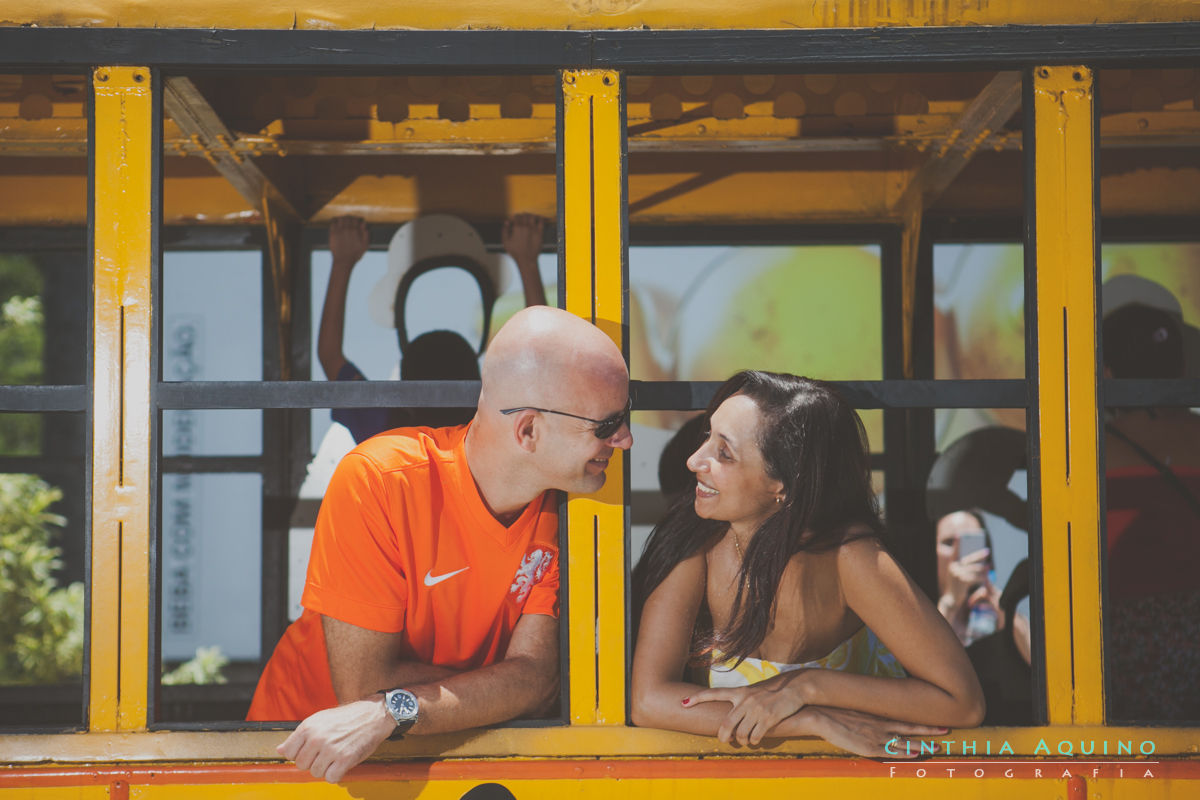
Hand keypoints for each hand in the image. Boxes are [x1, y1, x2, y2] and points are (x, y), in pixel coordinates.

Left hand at [277, 697, 395, 782]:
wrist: (372, 715)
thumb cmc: (346, 717)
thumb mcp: (319, 719)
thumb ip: (299, 736)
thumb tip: (279, 750)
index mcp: (308, 727)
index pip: (288, 753)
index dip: (299, 754)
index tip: (309, 751)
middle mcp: (317, 738)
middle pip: (301, 765)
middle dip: (312, 762)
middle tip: (325, 753)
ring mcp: (330, 749)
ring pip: (316, 773)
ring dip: (325, 768)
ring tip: (335, 756)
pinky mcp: (345, 759)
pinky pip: (331, 778)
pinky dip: (336, 774)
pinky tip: (341, 763)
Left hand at [329, 216, 368, 269]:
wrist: (343, 261)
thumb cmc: (355, 254)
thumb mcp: (365, 246)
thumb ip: (366, 234)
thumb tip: (364, 224)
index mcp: (356, 230)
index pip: (356, 219)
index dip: (357, 219)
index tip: (357, 222)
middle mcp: (347, 228)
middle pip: (348, 217)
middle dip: (349, 218)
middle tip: (349, 222)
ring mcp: (339, 230)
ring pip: (340, 218)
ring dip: (342, 218)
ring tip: (343, 222)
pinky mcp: (332, 233)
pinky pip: (333, 222)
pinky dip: (335, 221)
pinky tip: (336, 223)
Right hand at [501, 213, 545, 269]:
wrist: (526, 259)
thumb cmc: (515, 252)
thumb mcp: (505, 242)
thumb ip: (504, 230)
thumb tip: (506, 222)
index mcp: (517, 228)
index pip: (517, 216)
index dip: (516, 216)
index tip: (515, 219)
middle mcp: (525, 227)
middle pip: (524, 215)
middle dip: (522, 215)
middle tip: (522, 218)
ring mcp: (534, 229)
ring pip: (532, 216)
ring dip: (530, 215)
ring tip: (529, 218)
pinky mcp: (540, 233)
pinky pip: (541, 222)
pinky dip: (539, 218)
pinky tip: (537, 219)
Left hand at [683, 673, 807, 745]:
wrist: (794, 688)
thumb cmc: (773, 691)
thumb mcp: (754, 691)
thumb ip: (741, 700)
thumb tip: (731, 716)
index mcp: (739, 692)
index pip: (713, 693)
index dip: (697, 698)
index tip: (682, 703)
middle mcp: (745, 700)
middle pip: (726, 725)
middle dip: (724, 737)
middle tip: (726, 741)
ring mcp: (756, 709)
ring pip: (741, 734)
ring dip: (742, 741)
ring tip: (746, 740)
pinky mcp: (768, 718)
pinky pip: (755, 736)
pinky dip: (754, 741)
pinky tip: (756, 739)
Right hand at [803, 706, 947, 757]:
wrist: (820, 714)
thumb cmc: (834, 711)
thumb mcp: (854, 710)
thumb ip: (866, 714)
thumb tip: (872, 716)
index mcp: (876, 715)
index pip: (904, 718)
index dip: (920, 721)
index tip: (934, 720)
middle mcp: (880, 724)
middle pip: (909, 727)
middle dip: (928, 730)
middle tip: (946, 730)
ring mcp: (875, 735)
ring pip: (904, 740)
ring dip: (921, 744)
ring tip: (937, 747)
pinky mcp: (868, 746)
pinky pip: (890, 751)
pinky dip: (904, 753)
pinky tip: (915, 754)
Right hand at [941, 548, 990, 608]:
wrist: (952, 599)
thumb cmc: (957, 585)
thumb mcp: (958, 574)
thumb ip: (964, 567)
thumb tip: (981, 560)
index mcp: (951, 564)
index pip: (954, 552)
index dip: (956, 543)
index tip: (959, 535)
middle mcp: (953, 568)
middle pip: (969, 560)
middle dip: (979, 555)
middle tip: (987, 551)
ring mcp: (957, 575)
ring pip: (975, 569)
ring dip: (983, 569)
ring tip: (989, 566)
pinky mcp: (963, 582)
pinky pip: (977, 577)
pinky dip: (982, 578)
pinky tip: (986, 578)